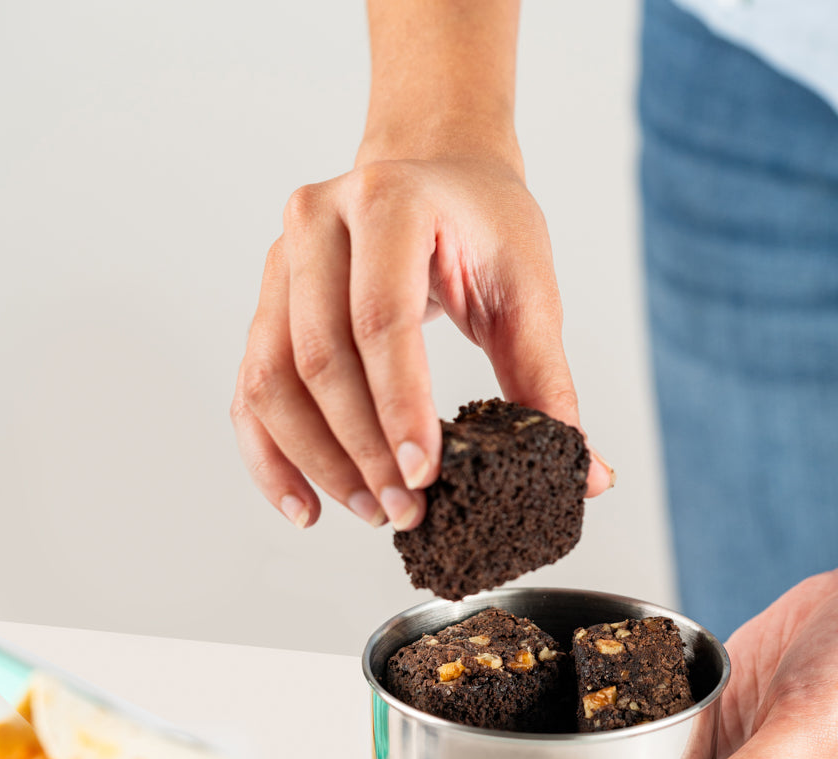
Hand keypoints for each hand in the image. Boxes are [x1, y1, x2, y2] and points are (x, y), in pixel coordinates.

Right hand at [231, 153, 612, 531]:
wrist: (435, 166)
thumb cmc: (484, 225)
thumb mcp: (529, 291)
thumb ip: (549, 382)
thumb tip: (588, 477)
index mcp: (390, 201)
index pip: (382, 318)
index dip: (400, 406)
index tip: (424, 475)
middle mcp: (318, 222)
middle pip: (321, 358)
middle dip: (363, 450)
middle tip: (405, 511)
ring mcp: (279, 261)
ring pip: (272, 380)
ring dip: (317, 461)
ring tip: (371, 512)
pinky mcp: (265, 303)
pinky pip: (250, 391)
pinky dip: (271, 457)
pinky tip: (307, 507)